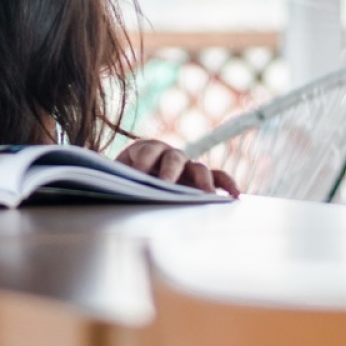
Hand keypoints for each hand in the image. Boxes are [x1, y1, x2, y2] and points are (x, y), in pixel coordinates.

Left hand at [115, 139, 239, 196]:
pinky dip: (227, 183)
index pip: (147, 150)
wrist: (130, 181)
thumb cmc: (123, 181)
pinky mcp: (200, 178)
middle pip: (174, 158)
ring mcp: (187, 166)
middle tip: (167, 185)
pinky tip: (235, 196)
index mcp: (145, 149)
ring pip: (199, 168)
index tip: (138, 174)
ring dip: (203, 181)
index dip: (143, 161)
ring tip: (207, 195)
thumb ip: (116, 179)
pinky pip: (217, 177)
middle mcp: (169, 154)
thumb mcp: (116, 178)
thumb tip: (110, 186)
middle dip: (171, 171)